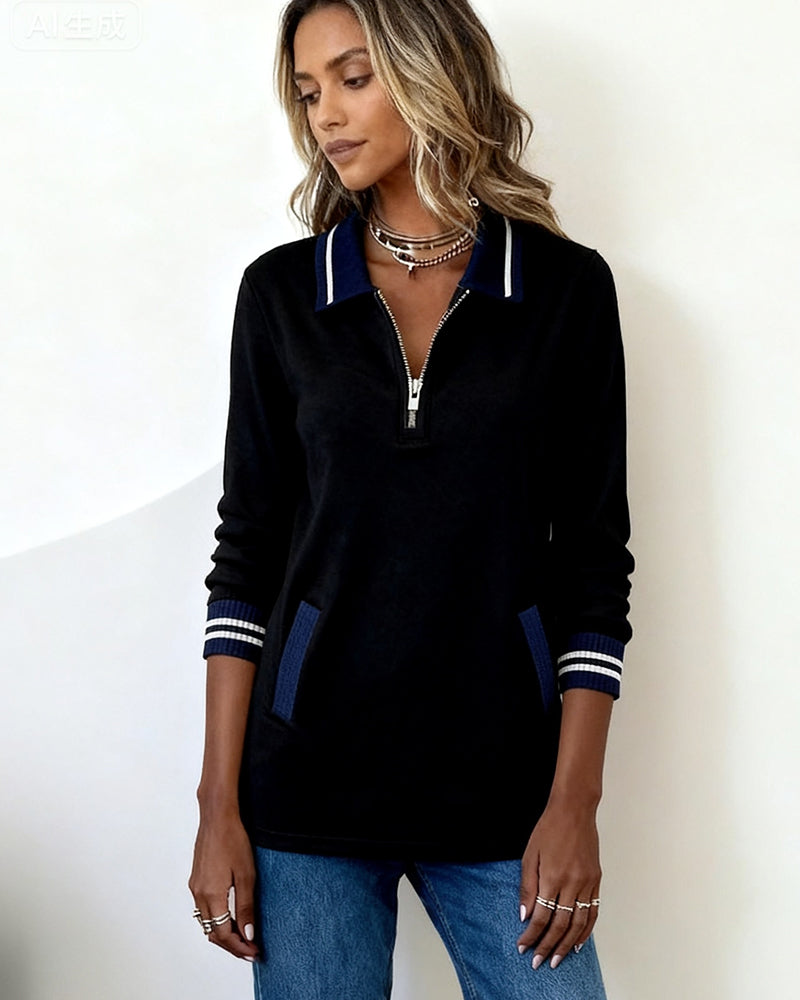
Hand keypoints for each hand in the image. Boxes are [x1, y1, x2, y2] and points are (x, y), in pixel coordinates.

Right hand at [189, 809, 258, 961]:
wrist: (217, 817)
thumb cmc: (233, 840)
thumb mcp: (246, 875)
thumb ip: (245, 906)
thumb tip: (247, 933)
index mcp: (211, 895)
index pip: (223, 934)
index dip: (239, 947)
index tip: (254, 952)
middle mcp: (199, 894)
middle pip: (212, 932)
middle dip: (231, 945)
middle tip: (250, 949)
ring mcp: (195, 887)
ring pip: (207, 922)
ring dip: (223, 933)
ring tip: (243, 936)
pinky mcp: (196, 880)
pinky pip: (204, 909)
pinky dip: (217, 919)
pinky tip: (230, 916)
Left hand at [516, 799, 600, 968]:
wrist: (574, 811)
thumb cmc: (548, 829)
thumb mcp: (529, 854)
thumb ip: (527, 886)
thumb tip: (524, 914)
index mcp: (551, 876)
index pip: (540, 916)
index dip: (531, 935)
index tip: (523, 946)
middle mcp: (571, 883)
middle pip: (560, 924)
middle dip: (548, 946)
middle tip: (539, 961)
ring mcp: (586, 883)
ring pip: (579, 923)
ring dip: (567, 944)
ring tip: (558, 959)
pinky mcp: (596, 881)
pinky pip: (593, 912)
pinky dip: (586, 931)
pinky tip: (578, 942)